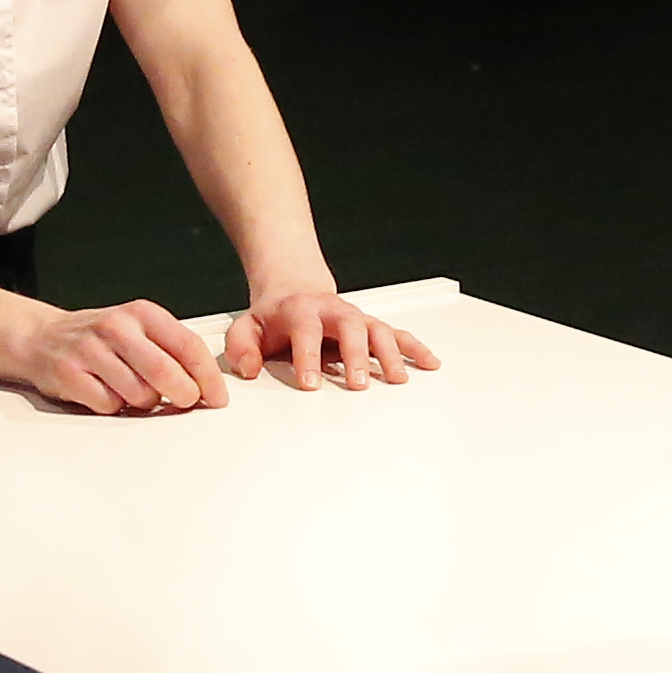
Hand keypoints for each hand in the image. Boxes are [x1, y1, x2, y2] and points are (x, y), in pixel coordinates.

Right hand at [12, 297, 232, 414]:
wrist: (42, 337)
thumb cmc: (100, 338)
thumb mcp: (139, 329)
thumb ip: (171, 350)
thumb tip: (206, 385)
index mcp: (142, 313)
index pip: (188, 345)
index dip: (208, 376)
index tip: (218, 397)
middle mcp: (117, 327)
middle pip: (165, 372)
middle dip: (184, 395)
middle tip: (186, 403)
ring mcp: (91, 351)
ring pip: (139, 394)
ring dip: (145, 403)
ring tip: (135, 392)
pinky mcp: (70, 375)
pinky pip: (109, 405)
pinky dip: (116, 408)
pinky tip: (108, 394)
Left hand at [223, 290, 440, 389]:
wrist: (294, 288)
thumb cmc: (273, 317)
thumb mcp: (246, 327)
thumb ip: (241, 347)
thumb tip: (248, 369)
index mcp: (300, 310)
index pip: (305, 330)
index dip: (308, 356)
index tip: (310, 384)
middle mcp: (333, 311)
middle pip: (350, 327)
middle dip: (356, 355)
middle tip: (358, 383)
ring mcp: (355, 318)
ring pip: (378, 329)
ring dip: (390, 353)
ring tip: (397, 379)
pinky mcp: (371, 326)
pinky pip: (397, 334)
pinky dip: (414, 347)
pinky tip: (429, 363)